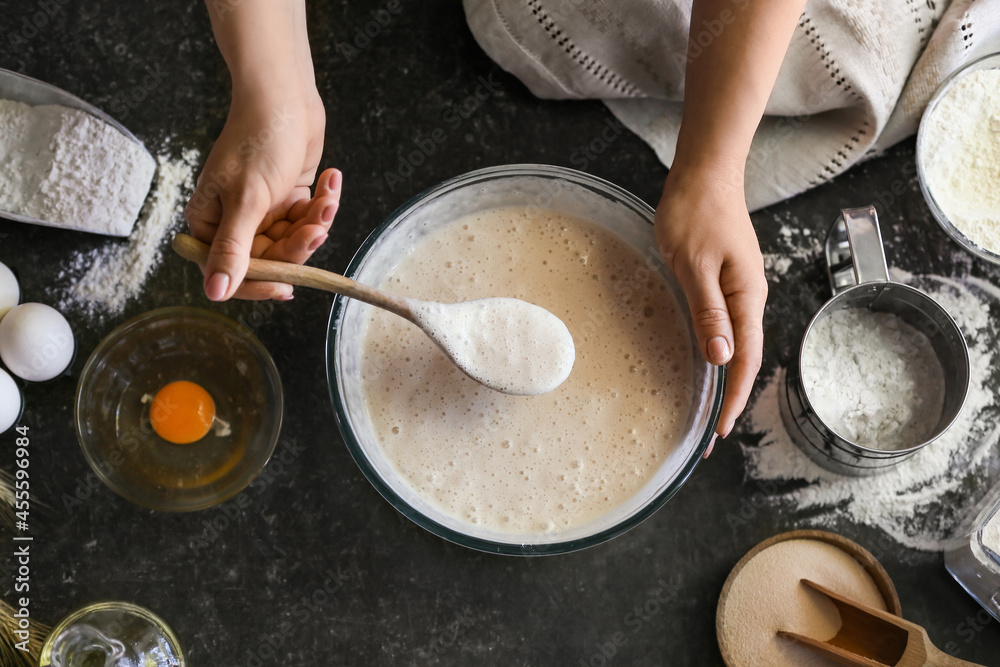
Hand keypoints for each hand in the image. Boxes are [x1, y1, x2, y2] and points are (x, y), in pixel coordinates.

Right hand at [184, 86, 331, 299]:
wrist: (285, 95)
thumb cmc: (258, 140)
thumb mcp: (246, 200)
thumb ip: (233, 249)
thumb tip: (214, 293)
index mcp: (210, 223)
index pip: (232, 273)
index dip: (260, 284)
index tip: (287, 287)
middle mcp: (235, 221)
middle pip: (271, 259)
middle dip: (299, 244)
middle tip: (316, 227)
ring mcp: (263, 210)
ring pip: (295, 241)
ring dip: (316, 221)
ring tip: (327, 196)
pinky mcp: (288, 198)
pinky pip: (308, 219)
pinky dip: (322, 204)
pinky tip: (330, 180)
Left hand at [654, 162, 766, 456]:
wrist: (704, 174)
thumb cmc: (697, 213)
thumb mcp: (695, 264)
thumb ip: (708, 310)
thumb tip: (721, 356)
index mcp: (746, 296)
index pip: (745, 358)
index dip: (734, 396)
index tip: (722, 428)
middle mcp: (749, 297)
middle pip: (745, 357)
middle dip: (731, 397)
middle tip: (713, 433)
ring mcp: (739, 289)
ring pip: (738, 344)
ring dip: (726, 378)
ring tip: (713, 410)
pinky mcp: (726, 281)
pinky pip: (727, 326)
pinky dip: (720, 352)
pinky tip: (710, 363)